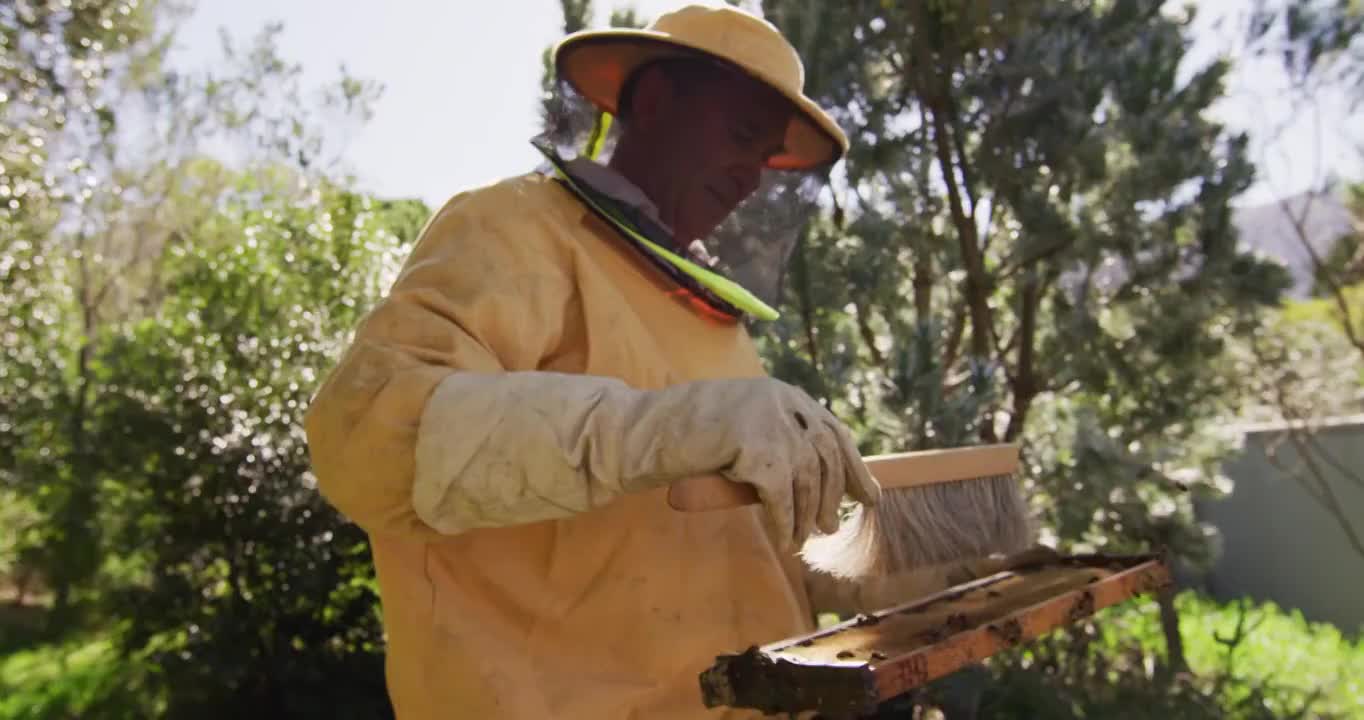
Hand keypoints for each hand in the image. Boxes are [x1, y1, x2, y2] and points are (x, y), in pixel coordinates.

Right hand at [635, 377, 880, 550]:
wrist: (641, 430)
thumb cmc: (686, 435)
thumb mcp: (743, 428)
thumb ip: (777, 440)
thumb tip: (819, 482)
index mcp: (785, 394)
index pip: (833, 432)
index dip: (854, 468)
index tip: (868, 497)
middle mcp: (784, 402)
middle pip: (825, 457)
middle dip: (832, 496)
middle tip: (828, 527)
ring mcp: (770, 422)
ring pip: (805, 480)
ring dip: (806, 516)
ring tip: (803, 539)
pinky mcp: (754, 446)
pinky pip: (780, 497)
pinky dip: (786, 523)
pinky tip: (785, 540)